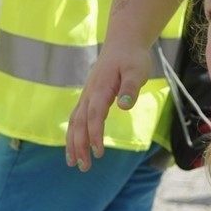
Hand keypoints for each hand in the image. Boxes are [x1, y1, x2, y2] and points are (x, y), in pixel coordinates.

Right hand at [66, 46, 154, 168]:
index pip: (94, 116)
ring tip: (73, 163)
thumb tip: (124, 106)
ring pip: (74, 122)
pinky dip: (73, 133)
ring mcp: (86, 95)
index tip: (98, 153)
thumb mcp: (137, 71)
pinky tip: (74, 146)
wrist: (123, 43)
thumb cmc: (132, 58)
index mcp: (100, 89)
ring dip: (73, 143)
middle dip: (80, 146)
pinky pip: (76, 117)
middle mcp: (89, 94)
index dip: (95, 135)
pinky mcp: (88, 96)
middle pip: (80, 123)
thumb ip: (130, 89)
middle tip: (83, 167)